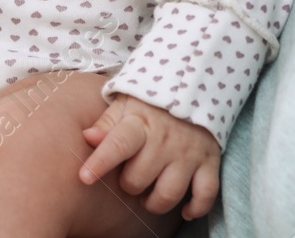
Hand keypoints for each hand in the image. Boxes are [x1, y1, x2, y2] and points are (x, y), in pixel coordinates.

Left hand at [80, 94, 219, 219]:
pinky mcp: (209, 161)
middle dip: (129, 185)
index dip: (100, 163)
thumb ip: (106, 123)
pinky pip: (206, 194)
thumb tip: (87, 138)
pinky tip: (184, 210)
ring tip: (148, 196)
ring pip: (169, 193)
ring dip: (155, 202)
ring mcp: (189, 153)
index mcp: (141, 124)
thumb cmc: (151, 102)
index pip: (118, 145)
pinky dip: (196, 208)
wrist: (196, 84)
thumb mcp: (126, 104)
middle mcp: (165, 140)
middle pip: (139, 179)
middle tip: (129, 177)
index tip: (84, 178)